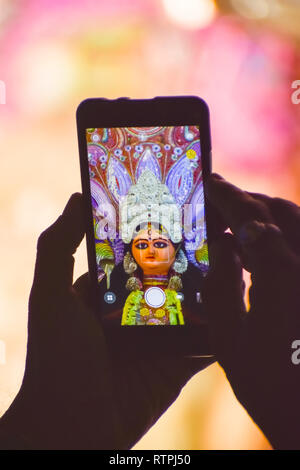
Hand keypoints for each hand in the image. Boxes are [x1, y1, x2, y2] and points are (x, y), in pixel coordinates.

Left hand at [0, 194, 211, 449]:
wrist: (74, 427)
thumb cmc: (56, 359)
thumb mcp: (49, 295)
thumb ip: (57, 245)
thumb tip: (77, 196)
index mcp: (106, 292)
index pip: (135, 253)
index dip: (155, 232)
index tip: (178, 208)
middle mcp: (134, 310)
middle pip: (169, 276)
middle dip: (190, 256)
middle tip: (216, 230)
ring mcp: (158, 336)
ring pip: (192, 305)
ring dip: (210, 287)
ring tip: (231, 258)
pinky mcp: (177, 363)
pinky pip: (205, 340)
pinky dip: (221, 325)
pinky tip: (234, 301)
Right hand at [203, 174, 299, 448]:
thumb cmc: (268, 386)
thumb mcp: (228, 339)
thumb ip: (220, 285)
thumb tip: (220, 244)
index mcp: (284, 280)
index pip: (253, 220)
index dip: (228, 198)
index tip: (210, 183)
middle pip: (282, 212)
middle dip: (249, 201)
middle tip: (220, 201)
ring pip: (299, 223)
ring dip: (268, 214)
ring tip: (238, 222)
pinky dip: (283, 234)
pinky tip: (263, 249)